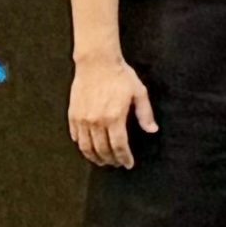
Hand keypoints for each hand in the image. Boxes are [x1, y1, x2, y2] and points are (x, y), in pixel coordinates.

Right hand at [66, 55, 150, 170]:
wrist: (96, 63)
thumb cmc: (120, 76)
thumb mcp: (139, 92)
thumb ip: (145, 113)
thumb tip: (152, 130)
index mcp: (114, 117)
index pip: (119, 146)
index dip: (124, 158)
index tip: (128, 164)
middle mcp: (96, 121)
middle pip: (102, 149)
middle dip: (111, 160)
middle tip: (116, 164)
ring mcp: (82, 119)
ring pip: (86, 147)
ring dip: (94, 157)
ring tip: (102, 161)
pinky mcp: (73, 115)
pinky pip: (76, 137)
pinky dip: (82, 146)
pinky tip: (88, 148)